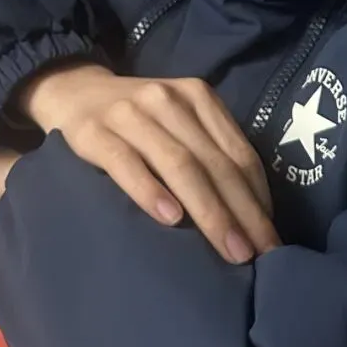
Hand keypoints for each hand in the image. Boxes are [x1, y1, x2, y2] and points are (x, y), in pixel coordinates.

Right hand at [19, 64, 279, 264]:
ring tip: (227, 249)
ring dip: (208, 210)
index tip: (271, 241)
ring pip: (178, 163)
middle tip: (258, 256)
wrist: (74, 90)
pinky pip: (125, 163)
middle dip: (241, 212)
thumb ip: (209, 151)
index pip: (238, 152)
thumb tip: (252, 215)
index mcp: (197, 97)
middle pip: (214, 161)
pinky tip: (169, 219)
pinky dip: (150, 190)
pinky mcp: (93, 132)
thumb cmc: (139, 119)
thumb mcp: (178, 122)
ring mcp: (130, 113)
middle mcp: (168, 99)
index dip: (258, 198)